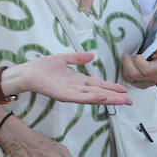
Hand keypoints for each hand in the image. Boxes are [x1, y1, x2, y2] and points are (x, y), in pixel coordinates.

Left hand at [7, 52, 132, 104]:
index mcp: (77, 80)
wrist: (26, 72)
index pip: (98, 84)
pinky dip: (91, 98)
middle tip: (130, 100)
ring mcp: (70, 93)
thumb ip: (77, 58)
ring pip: (93, 97)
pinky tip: (102, 98)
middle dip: (115, 97)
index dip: (111, 87)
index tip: (124, 90)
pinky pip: (80, 97)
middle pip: (100, 93)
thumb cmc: (41, 67)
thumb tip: (91, 55)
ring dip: (108, 99)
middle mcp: (76, 88)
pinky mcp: (63, 95)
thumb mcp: (63, 59)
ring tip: (122, 100)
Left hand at [121, 48, 156, 87]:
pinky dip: (124, 71)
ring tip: (128, 60)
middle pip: (135, 74)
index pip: (147, 70)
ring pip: (129, 78)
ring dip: (125, 67)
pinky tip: (127, 65)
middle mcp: (156, 78)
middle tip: (128, 56)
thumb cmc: (156, 54)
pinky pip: (127, 80)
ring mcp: (148, 83)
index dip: (138, 62)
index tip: (137, 55)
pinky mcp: (140, 85)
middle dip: (128, 63)